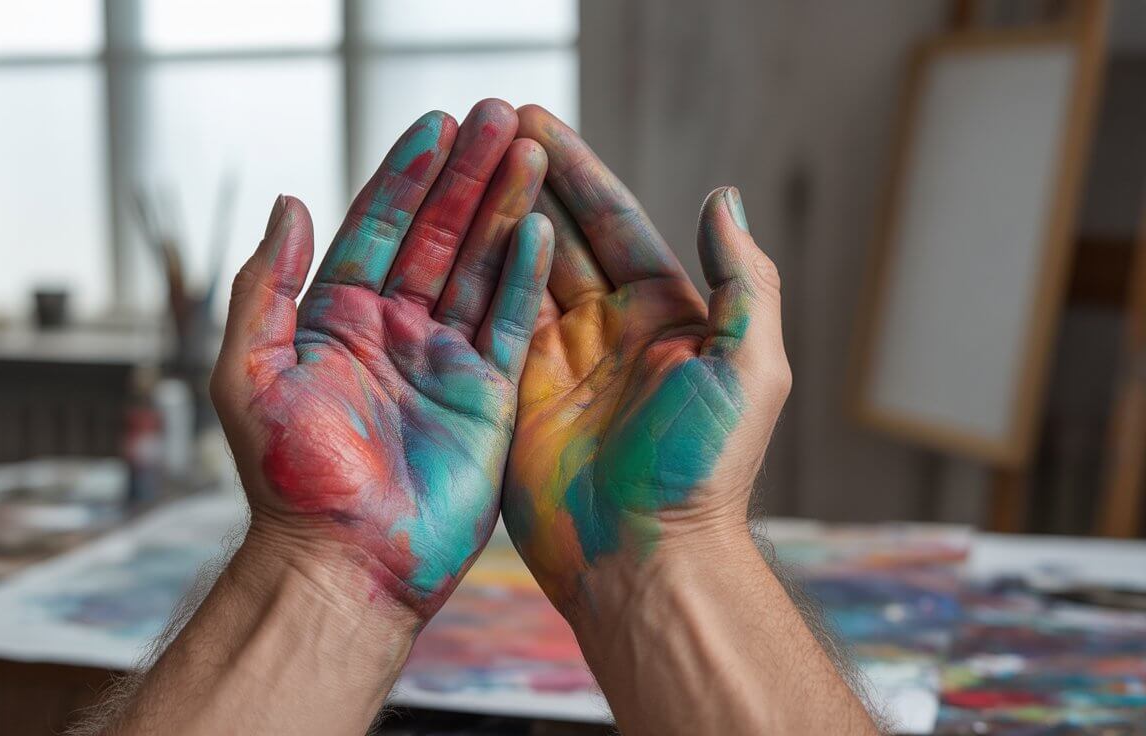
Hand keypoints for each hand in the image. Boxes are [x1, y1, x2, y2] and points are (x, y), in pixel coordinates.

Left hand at [211, 99, 552, 623]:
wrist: (343, 562)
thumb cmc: (289, 478)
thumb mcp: (249, 373)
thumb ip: (265, 288)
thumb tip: (289, 204)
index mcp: (338, 320)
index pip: (378, 228)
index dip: (406, 176)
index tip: (435, 124)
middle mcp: (395, 331)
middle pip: (438, 235)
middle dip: (467, 175)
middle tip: (500, 116)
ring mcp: (444, 361)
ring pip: (479, 267)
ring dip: (503, 208)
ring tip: (531, 149)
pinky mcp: (488, 395)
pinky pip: (511, 322)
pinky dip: (525, 275)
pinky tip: (540, 224)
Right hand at [504, 105, 790, 617]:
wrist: (646, 559)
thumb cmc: (704, 470)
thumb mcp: (748, 369)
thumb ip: (742, 281)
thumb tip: (722, 198)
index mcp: (665, 313)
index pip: (614, 222)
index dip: (578, 170)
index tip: (537, 122)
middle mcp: (608, 327)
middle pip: (560, 234)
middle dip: (525, 179)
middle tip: (485, 125)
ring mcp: (558, 359)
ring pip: (518, 270)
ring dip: (491, 216)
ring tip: (458, 163)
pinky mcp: (515, 392)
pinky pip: (489, 323)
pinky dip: (471, 278)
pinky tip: (445, 234)